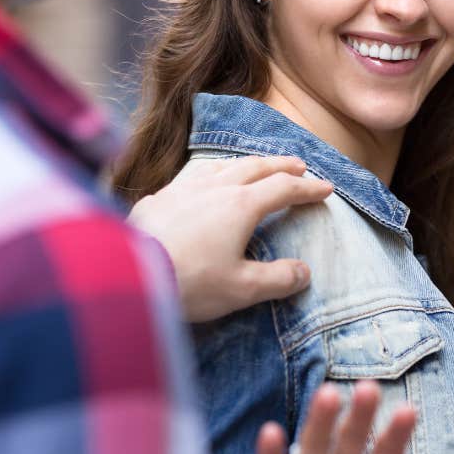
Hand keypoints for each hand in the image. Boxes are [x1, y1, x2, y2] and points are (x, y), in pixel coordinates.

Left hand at [127, 155, 332, 321]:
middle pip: (255, 167)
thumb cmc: (189, 283)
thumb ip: (277, 279)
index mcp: (240, 206)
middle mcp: (213, 188)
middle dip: (281, 165)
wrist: (128, 275)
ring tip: (254, 167)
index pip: (283, 189)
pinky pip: (191, 176)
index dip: (307, 188)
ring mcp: (181, 189)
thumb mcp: (242, 289)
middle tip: (299, 165)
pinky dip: (210, 174)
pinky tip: (202, 184)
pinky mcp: (156, 198)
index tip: (326, 188)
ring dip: (245, 164)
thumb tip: (304, 272)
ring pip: (221, 166)